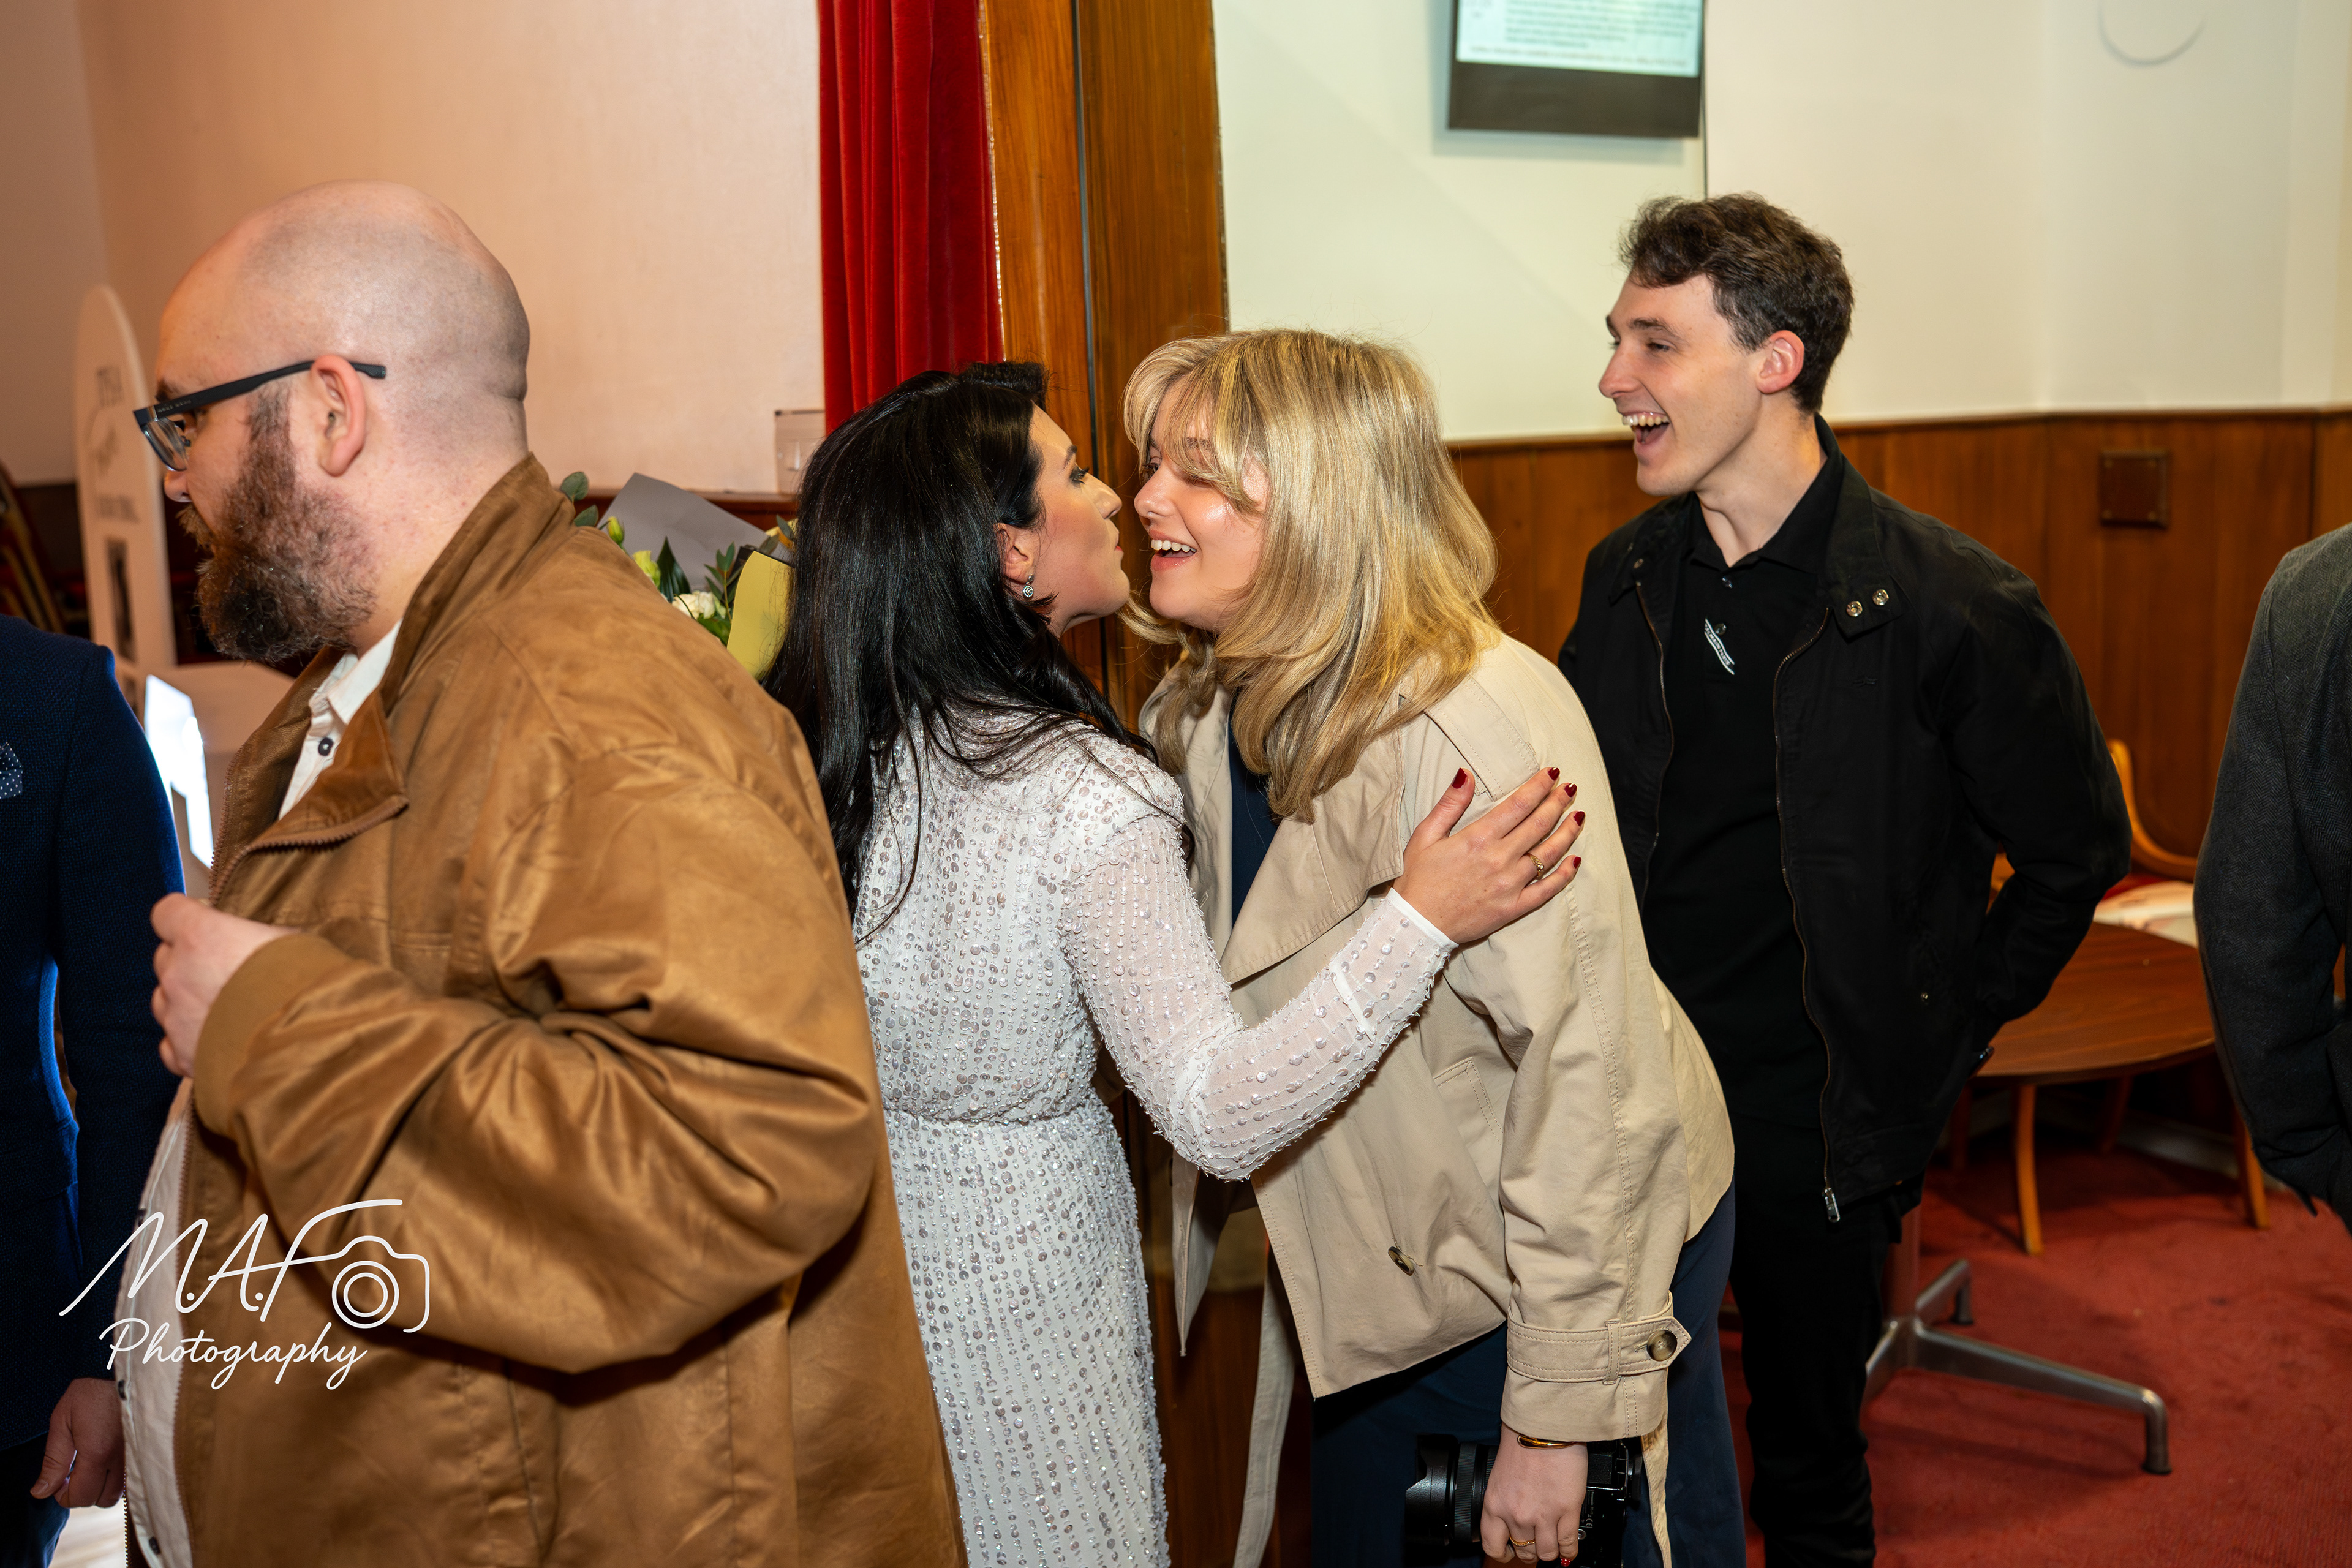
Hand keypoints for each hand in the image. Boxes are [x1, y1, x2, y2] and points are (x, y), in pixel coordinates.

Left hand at [29, 1377, 123, 1508]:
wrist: (123, 1371)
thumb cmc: (89, 1393)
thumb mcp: (62, 1423)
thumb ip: (53, 1461)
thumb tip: (41, 1492)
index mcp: (97, 1454)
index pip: (80, 1497)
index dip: (63, 1496)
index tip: (59, 1481)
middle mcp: (121, 1459)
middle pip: (100, 1500)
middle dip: (83, 1494)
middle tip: (73, 1475)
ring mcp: (136, 1456)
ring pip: (118, 1493)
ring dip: (100, 1488)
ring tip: (90, 1468)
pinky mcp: (144, 1450)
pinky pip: (129, 1479)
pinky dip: (115, 1479)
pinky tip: (106, 1462)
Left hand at [152, 893, 294, 1077]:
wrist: (305, 1040)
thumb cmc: (303, 982)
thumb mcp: (290, 940)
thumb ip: (257, 937)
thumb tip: (257, 939)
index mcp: (200, 936)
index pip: (168, 913)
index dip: (185, 917)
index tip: (205, 923)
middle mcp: (178, 974)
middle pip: (166, 958)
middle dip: (190, 962)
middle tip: (225, 972)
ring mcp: (175, 1017)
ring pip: (165, 1001)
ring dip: (186, 1002)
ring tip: (225, 1011)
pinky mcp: (182, 1054)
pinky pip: (171, 1044)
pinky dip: (187, 1041)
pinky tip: (213, 1041)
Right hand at [1392, 768, 1583, 944]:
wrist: (1417, 925)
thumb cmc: (1418, 879)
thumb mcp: (1425, 835)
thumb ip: (1449, 804)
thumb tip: (1466, 774)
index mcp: (1478, 838)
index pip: (1518, 805)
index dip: (1538, 786)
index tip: (1551, 773)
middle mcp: (1499, 859)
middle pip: (1538, 825)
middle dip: (1557, 803)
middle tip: (1570, 788)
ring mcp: (1510, 885)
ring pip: (1548, 853)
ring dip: (1567, 832)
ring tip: (1578, 816)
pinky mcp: (1514, 908)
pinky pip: (1547, 890)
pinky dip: (1565, 875)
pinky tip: (1575, 860)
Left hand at [1481, 1425, 1588, 1562]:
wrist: (1543, 1426)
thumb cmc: (1522, 1440)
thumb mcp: (1500, 1474)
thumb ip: (1504, 1498)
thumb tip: (1511, 1512)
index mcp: (1494, 1504)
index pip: (1493, 1546)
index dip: (1502, 1554)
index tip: (1509, 1553)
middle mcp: (1516, 1515)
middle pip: (1524, 1551)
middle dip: (1531, 1550)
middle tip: (1537, 1543)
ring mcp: (1542, 1516)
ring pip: (1546, 1553)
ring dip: (1550, 1550)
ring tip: (1553, 1543)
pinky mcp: (1567, 1511)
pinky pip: (1567, 1544)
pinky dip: (1569, 1551)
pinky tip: (1569, 1549)